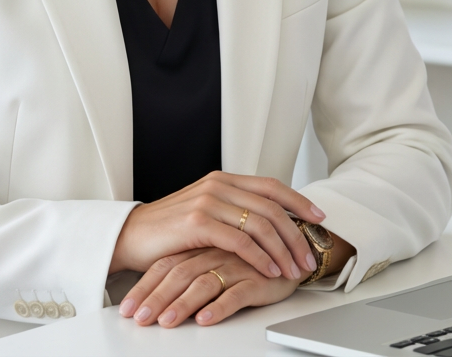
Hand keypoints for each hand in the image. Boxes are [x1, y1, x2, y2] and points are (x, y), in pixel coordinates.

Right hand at [109, 171, 326, 281]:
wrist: (132, 236)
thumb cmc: (170, 231)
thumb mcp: (206, 214)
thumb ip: (233, 212)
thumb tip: (271, 227)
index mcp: (222, 180)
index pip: (271, 186)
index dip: (298, 201)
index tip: (320, 218)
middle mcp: (218, 185)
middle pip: (272, 206)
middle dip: (297, 234)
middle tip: (310, 257)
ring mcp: (208, 201)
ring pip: (260, 224)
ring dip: (283, 250)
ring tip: (294, 271)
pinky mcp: (198, 222)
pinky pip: (241, 241)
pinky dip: (261, 258)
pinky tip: (270, 271)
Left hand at [119, 247, 300, 327]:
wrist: (291, 247)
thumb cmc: (249, 255)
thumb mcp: (214, 258)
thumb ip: (191, 267)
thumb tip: (159, 293)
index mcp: (200, 245)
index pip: (165, 265)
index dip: (145, 286)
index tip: (128, 309)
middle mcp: (214, 251)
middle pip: (178, 274)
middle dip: (155, 298)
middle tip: (140, 319)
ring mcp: (235, 262)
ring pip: (203, 283)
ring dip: (182, 305)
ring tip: (166, 322)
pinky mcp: (257, 276)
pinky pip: (236, 292)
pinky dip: (219, 307)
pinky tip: (205, 318)